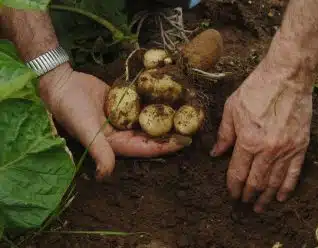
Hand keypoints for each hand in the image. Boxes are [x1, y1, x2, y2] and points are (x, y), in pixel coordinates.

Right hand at [39, 63, 189, 179]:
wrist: (61, 83)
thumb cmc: (71, 108)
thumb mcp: (85, 130)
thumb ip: (99, 151)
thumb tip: (105, 176)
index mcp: (115, 143)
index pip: (145, 147)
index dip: (165, 146)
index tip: (185, 141)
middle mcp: (122, 133)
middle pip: (151, 135)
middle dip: (171, 133)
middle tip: (193, 128)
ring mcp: (124, 117)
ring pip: (149, 120)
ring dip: (166, 118)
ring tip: (187, 113)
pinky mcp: (124, 103)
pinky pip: (142, 104)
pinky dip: (155, 103)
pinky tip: (170, 98)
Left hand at [210, 58, 312, 212]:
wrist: (287, 77)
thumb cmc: (256, 89)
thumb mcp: (231, 109)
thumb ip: (224, 134)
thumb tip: (216, 153)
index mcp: (247, 141)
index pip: (237, 172)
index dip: (233, 186)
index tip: (231, 193)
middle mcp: (267, 150)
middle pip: (255, 181)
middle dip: (247, 195)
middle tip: (243, 202)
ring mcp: (286, 150)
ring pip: (274, 181)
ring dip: (265, 197)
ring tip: (259, 207)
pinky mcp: (300, 146)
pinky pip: (294, 173)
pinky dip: (286, 187)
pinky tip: (280, 197)